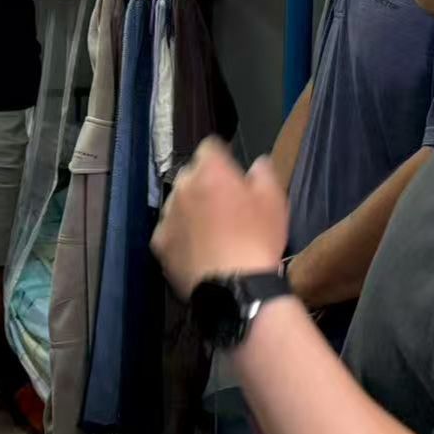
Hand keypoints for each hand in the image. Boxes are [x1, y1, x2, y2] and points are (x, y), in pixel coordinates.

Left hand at [152, 138, 288, 299]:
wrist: (236, 286)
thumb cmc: (258, 238)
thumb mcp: (274, 201)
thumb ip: (264, 173)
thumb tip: (257, 163)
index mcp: (210, 170)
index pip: (210, 147)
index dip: (222, 158)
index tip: (231, 173)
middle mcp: (183, 186)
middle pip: (191, 174)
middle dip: (204, 183)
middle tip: (224, 206)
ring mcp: (167, 214)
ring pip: (177, 202)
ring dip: (190, 209)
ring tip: (210, 232)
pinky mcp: (159, 242)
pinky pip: (169, 230)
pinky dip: (179, 235)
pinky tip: (196, 249)